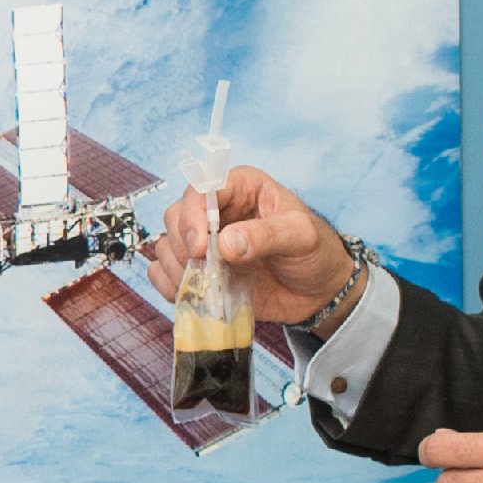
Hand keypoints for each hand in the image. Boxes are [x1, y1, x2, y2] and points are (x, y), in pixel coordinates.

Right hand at [142, 164, 358, 325]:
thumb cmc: (315, 252)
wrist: (318, 291)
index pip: (201, 189)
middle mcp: (216, 212)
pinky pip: (164, 273)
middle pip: (175, 217)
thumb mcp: (301, 236)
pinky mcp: (199, 271)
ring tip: (207, 284)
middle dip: (184, 246)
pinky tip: (195, 294)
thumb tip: (225, 244)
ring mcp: (205, 243)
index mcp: (240, 188)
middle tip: (207, 270)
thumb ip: (266, 236)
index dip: (193, 215)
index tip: (200, 247)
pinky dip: (170, 286)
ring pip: (166, 246)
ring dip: (178, 268)